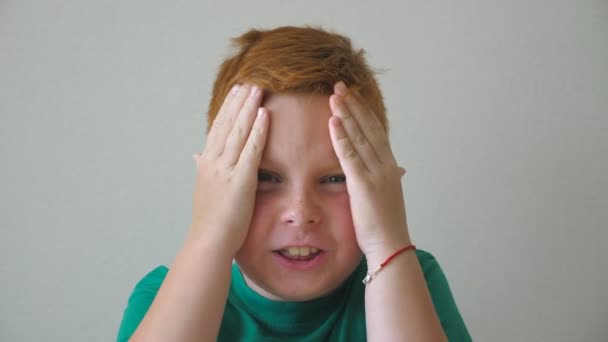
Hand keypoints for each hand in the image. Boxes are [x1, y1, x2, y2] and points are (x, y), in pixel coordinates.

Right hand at [190, 84, 267, 254]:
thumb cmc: (210, 221)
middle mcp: (213, 162)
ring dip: (248, 108)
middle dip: (238, 101)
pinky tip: (264, 114)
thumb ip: (202, 169)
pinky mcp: (240, 179)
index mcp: (206, 164)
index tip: (235, 92)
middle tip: (248, 81)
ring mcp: (225, 169)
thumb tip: (196, 155)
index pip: (218, 129)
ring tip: (258, 89)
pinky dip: (257, 130)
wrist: (208, 242)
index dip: (227, 109)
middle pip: (227, 124)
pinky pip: (251, 149)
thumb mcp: (203, 189)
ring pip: (238, 131)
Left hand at [328, 81, 410, 259]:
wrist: (390, 245)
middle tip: (340, 86)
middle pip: (368, 127)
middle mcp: (385, 165)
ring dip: (346, 114)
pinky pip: (350, 156)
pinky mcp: (363, 184)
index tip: (353, 96)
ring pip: (359, 137)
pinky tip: (333, 122)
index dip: (364, 112)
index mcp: (390, 167)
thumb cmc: (385, 225)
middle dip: (354, 105)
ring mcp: (376, 173)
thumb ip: (386, 179)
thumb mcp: (387, 196)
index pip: (376, 132)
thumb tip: (396, 169)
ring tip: (334, 95)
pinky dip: (341, 137)